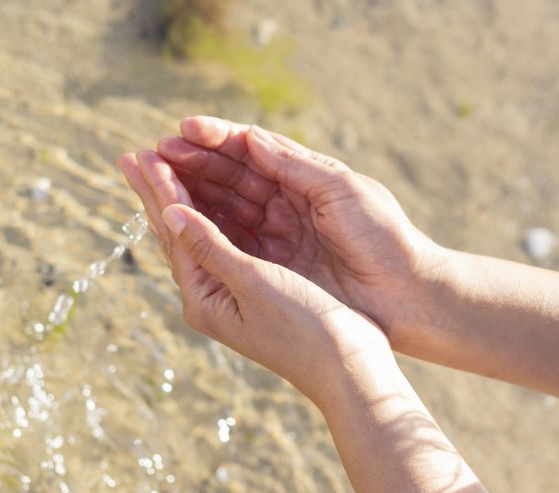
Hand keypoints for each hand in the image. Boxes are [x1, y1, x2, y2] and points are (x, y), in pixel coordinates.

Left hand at [116, 150, 392, 404]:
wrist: (347, 368)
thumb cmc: (305, 329)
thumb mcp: (255, 283)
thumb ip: (211, 246)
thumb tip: (169, 212)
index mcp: (204, 298)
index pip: (174, 233)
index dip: (161, 190)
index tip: (142, 154)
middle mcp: (210, 296)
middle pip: (176, 234)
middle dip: (157, 193)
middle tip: (131, 157)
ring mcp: (231, 293)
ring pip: (197, 236)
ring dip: (179, 200)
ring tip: (158, 169)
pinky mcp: (255, 288)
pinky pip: (223, 242)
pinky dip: (211, 215)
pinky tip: (203, 201)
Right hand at [155, 116, 446, 338]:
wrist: (406, 296)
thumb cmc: (384, 239)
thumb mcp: (345, 192)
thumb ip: (296, 167)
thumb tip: (252, 138)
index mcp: (307, 178)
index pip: (253, 152)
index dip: (216, 140)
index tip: (181, 131)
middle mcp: (288, 204)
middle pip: (232, 178)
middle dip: (192, 164)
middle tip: (152, 152)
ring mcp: (279, 237)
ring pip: (226, 209)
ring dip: (190, 193)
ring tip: (153, 178)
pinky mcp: (274, 268)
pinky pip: (232, 243)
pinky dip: (205, 229)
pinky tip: (177, 217)